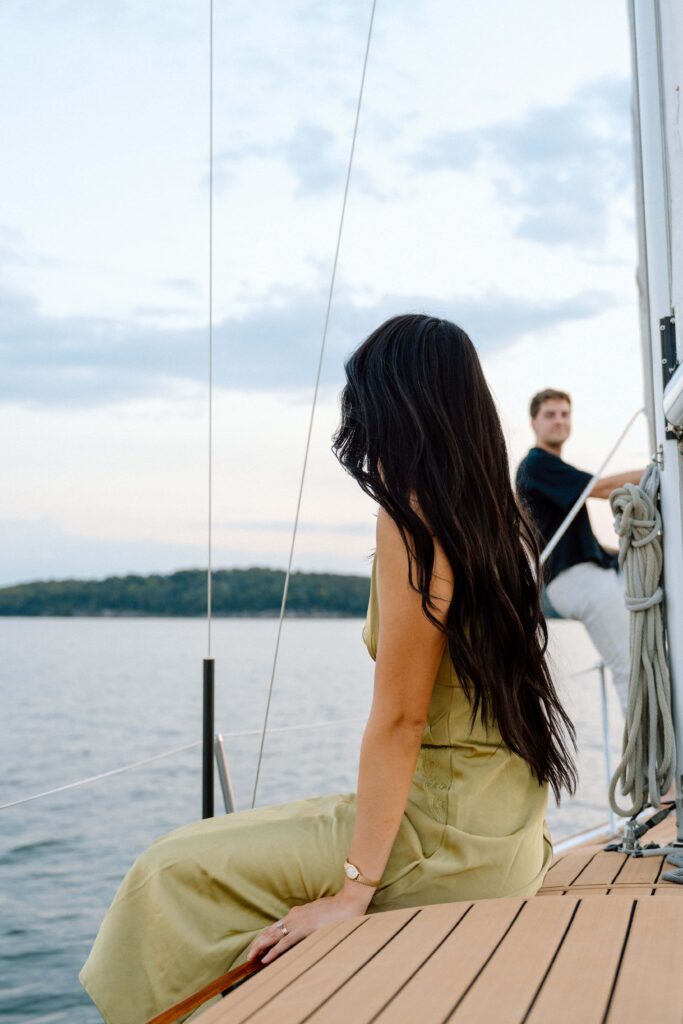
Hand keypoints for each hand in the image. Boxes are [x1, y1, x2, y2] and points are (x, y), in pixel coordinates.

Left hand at [246, 889, 370, 964]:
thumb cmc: (337, 909)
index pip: (276, 926)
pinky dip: (273, 951)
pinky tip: (265, 958)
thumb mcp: (320, 914)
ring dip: (260, 947)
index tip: (257, 945)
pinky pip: (284, 942)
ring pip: (273, 936)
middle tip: (248, 954)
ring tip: (251, 957)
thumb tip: (309, 928)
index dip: (265, 936)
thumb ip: (311, 921)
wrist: (348, 902)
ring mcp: (298, 922)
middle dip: (258, 943)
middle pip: (271, 931)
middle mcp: (294, 916)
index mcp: (297, 913)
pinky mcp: (304, 929)